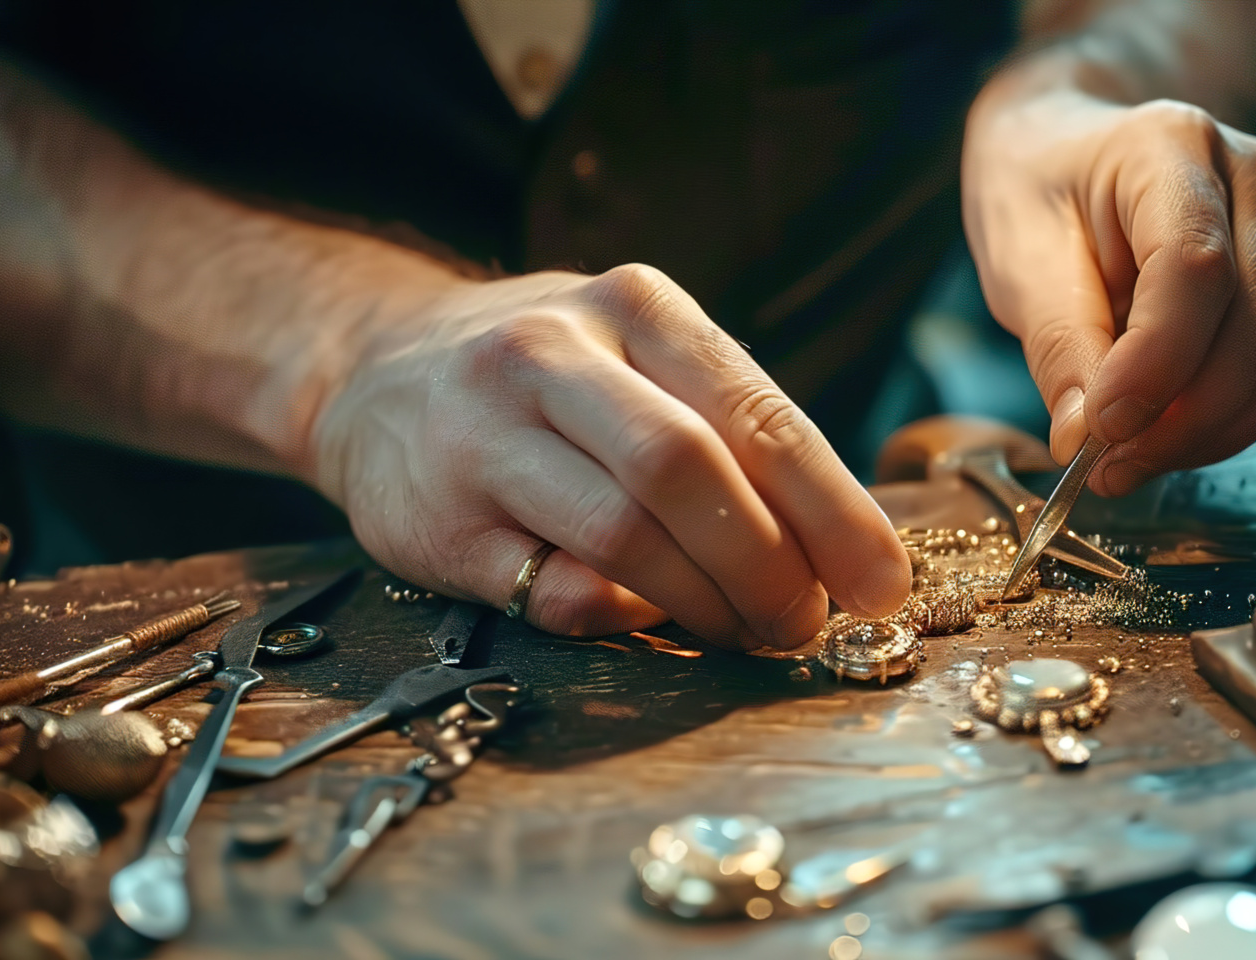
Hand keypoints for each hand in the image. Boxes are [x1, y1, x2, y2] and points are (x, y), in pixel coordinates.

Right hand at [309, 264, 910, 648]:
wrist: (374, 371)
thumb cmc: (553, 376)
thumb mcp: (642, 355)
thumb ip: (732, 428)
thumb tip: (844, 549)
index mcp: (634, 307)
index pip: (755, 414)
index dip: (832, 511)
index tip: (881, 582)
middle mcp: (548, 355)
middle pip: (687, 472)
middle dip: (768, 566)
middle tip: (804, 624)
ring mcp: (480, 437)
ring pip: (623, 538)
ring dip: (705, 605)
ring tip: (744, 632)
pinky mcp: (433, 522)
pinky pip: (553, 592)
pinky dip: (619, 617)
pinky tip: (643, 615)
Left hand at [962, 88, 1255, 494]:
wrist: (1061, 147)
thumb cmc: (1035, 186)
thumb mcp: (1017, 257)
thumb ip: (1058, 344)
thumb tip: (1086, 438)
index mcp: (1170, 147)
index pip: (1195, 266)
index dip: (1156, 362)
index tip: (1102, 428)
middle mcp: (1247, 178)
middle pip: (1253, 321)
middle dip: (1182, 417)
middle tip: (1107, 467)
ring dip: (1215, 428)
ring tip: (1133, 460)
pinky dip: (1233, 417)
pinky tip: (1168, 434)